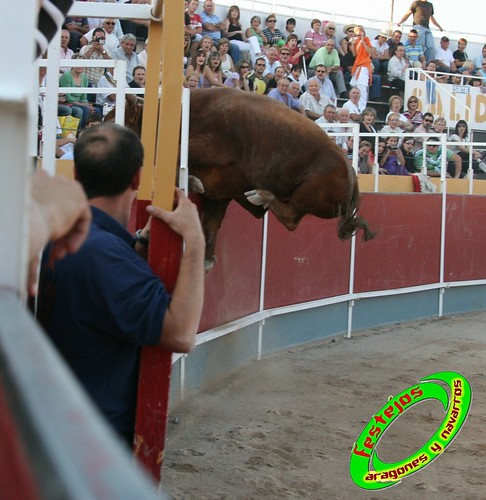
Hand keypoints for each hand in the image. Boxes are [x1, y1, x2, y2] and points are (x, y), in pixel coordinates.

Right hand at [29, 171, 90, 293]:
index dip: (45, 228)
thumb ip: (26, 256)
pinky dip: (78, 235)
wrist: (21, 221)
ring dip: (66, 238)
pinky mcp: (78, 195)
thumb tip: (29, 291)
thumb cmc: (13, 230)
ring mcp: (63, 185)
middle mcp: (46, 179)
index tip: (43, 246)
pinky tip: (70, 249)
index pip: (42, 204)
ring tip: (60, 255)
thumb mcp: (19, 236)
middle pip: (58, 211)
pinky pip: (83, 218)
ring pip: (70, 215)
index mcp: (27, 184)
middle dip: (57, 236)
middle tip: (54, 256)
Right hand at [146, 189, 203, 245]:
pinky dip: (184, 213)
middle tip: (169, 201)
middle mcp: (191, 205)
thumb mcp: (168, 218)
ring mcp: (195, 212)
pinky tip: (179, 218)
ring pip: (186, 206)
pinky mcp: (196, 218)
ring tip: (173, 210)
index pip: (180, 192)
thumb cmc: (183, 226)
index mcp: (185, 202)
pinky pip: (189, 213)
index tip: (171, 188)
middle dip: (176, 200)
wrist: (194, 236)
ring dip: (180, 207)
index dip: (175, 190)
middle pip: (183, 199)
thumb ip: (159, 213)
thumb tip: (149, 208)